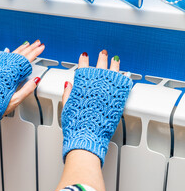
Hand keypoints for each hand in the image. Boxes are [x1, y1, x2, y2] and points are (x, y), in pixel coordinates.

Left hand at [3, 40, 44, 115]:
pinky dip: (8, 53)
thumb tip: (36, 80)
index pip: (26, 60)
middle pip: (20, 55)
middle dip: (30, 48)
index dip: (35, 53)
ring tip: (27, 44)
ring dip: (21, 49)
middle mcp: (5, 71)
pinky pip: (3, 59)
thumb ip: (27, 89)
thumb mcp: (15, 100)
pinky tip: (8, 50)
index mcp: (12, 77)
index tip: (41, 47)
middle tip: (38, 43)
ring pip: (12, 55)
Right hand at [61, 50, 131, 165]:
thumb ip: (68, 93)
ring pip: (112, 74)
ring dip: (114, 65)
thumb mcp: (67, 107)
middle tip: (103, 53)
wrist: (86, 137)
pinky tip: (124, 76)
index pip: (83, 69)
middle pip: (99, 68)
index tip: (84, 56)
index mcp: (81, 87)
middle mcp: (95, 88)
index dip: (83, 61)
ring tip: (115, 60)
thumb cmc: (75, 126)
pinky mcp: (116, 101)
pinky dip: (122, 80)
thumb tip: (69, 84)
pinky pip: (121, 87)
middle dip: (101, 59)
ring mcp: (107, 93)